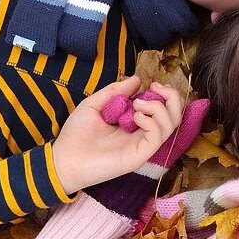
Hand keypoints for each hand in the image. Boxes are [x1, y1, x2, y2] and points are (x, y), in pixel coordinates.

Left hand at [52, 76, 184, 193]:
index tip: (152, 84)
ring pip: (170, 125)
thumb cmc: (76, 135)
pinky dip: (151, 122)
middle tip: (155, 89)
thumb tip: (137, 79)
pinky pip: (157, 137)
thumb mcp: (95, 104)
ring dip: (158, 108)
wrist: (63, 159)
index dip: (164, 93)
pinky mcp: (139, 155)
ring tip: (136, 105)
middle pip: (175, 116)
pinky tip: (134, 117)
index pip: (164, 108)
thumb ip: (115, 91)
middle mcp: (143, 134)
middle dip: (172, 97)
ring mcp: (142, 145)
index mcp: (135, 123)